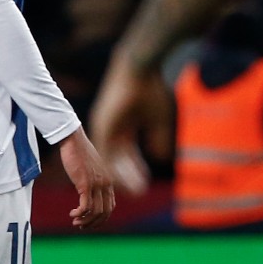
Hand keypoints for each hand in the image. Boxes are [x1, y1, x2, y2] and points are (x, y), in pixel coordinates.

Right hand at [56, 129, 115, 228]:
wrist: (74, 141)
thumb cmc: (80, 153)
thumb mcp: (91, 169)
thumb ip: (93, 180)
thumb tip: (87, 192)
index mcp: (109, 181)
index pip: (110, 206)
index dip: (100, 218)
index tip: (89, 222)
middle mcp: (106, 183)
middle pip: (104, 212)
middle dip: (93, 223)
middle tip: (80, 225)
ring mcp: (97, 184)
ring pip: (95, 211)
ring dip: (84, 220)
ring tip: (75, 221)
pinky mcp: (85, 183)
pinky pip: (85, 206)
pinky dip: (79, 213)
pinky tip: (72, 213)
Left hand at [87, 55, 166, 197]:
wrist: (139, 70)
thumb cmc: (150, 89)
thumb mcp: (158, 118)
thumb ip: (157, 138)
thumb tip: (160, 157)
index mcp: (123, 128)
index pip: (128, 156)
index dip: (136, 170)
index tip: (143, 185)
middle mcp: (111, 131)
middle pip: (118, 161)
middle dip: (129, 178)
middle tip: (138, 193)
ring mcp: (105, 129)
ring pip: (110, 159)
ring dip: (121, 177)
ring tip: (133, 191)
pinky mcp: (102, 126)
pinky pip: (106, 152)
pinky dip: (114, 167)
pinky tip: (122, 179)